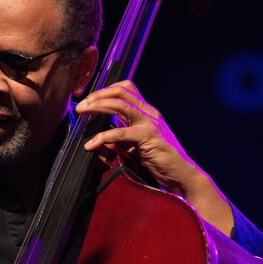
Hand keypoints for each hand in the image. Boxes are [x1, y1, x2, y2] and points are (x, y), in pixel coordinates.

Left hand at [75, 80, 233, 233]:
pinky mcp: (149, 137)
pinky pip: (121, 132)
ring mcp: (150, 123)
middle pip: (120, 91)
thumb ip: (120, 140)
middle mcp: (149, 113)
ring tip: (82, 113)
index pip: (126, 89)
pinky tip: (91, 144)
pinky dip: (103, 136)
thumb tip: (97, 142)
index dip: (105, 90)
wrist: (182, 175)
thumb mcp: (136, 146)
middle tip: (80, 106)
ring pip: (120, 104)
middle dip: (97, 95)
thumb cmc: (160, 162)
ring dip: (97, 106)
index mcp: (146, 112)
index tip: (89, 99)